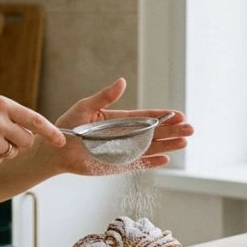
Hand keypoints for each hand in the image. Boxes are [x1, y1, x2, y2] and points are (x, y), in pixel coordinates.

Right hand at [0, 95, 66, 167]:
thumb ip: (8, 113)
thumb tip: (32, 129)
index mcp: (1, 104)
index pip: (34, 119)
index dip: (51, 132)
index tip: (62, 141)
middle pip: (27, 140)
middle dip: (21, 142)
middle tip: (4, 137)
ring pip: (13, 152)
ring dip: (4, 150)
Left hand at [52, 77, 193, 174]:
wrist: (55, 149)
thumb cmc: (68, 125)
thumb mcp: (86, 107)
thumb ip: (104, 96)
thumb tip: (123, 81)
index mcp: (119, 119)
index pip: (146, 116)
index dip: (163, 115)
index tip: (179, 114)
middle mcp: (125, 135)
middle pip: (154, 132)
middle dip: (172, 130)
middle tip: (190, 128)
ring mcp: (123, 150)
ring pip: (150, 148)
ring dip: (167, 145)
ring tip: (185, 142)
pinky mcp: (117, 165)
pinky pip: (138, 165)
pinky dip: (151, 163)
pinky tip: (166, 159)